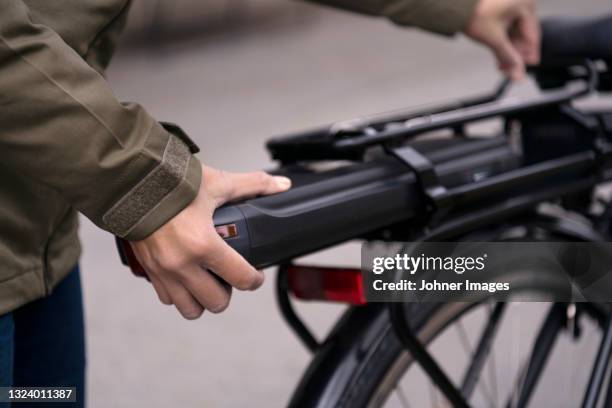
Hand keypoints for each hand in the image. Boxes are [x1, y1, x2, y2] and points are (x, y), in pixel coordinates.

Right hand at [130, 165, 290, 318]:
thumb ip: (253, 185)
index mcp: (204, 244)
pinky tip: (187, 277)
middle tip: (230, 278)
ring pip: (190, 309)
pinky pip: (167, 298)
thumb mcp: (218, 183)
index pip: (241, 279)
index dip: (254, 280)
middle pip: (216, 303)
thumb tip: (282, 185)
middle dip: (229, 293)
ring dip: (203, 301)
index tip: (256, 276)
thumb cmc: (172, 183)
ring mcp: (163, 271)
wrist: (129, 181)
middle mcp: (182, 264)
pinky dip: (180, 294)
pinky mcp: (148, 271)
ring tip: (208, 283)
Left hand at [464, 0, 539, 79]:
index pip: (532, 35)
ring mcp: (510, 5)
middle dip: (515, 54)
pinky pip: (505, 28)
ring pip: (513, 33)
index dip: (529, 54)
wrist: (456, 6)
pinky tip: (498, 55)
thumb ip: (508, 58)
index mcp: (525, 5)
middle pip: (522, 35)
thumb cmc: (474, 13)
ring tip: (503, 65)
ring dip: (508, 50)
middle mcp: (520, 3)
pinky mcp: (500, 9)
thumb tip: (517, 73)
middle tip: (512, 69)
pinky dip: (502, 42)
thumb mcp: (495, 39)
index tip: (528, 66)